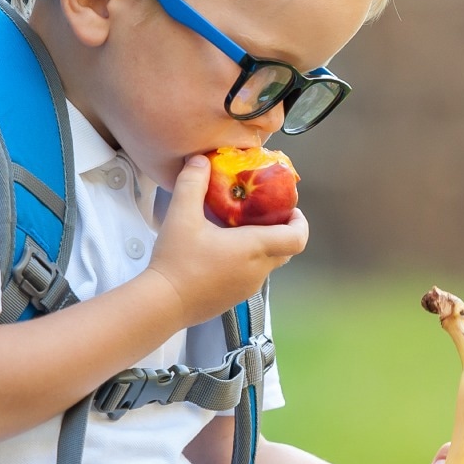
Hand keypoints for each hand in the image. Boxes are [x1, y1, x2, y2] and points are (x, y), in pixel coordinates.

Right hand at [146, 155, 307, 323]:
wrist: (163, 303)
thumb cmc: (177, 260)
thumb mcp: (182, 215)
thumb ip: (192, 183)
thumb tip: (200, 160)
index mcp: (254, 248)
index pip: (297, 238)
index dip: (300, 223)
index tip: (291, 210)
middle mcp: (258, 270)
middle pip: (285, 250)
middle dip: (281, 231)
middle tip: (263, 215)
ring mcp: (247, 287)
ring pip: (268, 264)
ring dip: (263, 247)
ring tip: (239, 230)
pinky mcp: (234, 298)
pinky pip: (251, 276)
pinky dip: (248, 262)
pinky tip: (222, 252)